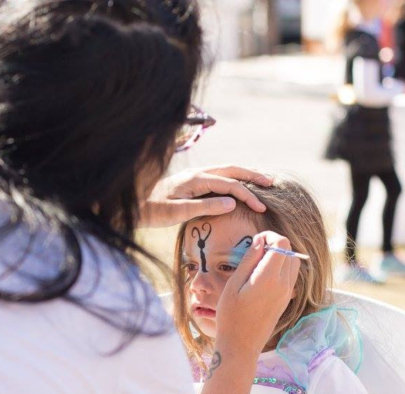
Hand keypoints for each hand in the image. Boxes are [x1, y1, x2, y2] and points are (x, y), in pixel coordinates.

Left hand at [140, 166, 272, 228]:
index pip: (230, 184)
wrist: (132, 204)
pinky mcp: (192, 181)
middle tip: (271, 183)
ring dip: (245, 174)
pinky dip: (234, 177)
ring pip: (226, 170)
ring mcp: (195, 175)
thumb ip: (205, 206)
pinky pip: (219, 175)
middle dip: (253, 176)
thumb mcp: (177, 212)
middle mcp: (198, 173)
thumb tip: (232, 203)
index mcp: (196, 179)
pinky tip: (240, 184)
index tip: (262, 208)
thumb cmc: (152, 211)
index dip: (248, 195)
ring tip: (262, 180)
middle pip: (232, 169)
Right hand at [214, 232, 300, 356]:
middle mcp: (284, 284)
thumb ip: (249, 260)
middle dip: (275, 244)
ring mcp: (287, 293)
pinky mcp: (286, 300)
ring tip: (257, 264)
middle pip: (290, 251)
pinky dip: (280, 269)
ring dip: (279, 256)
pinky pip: (290, 276)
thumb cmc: (231, 316)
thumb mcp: (233, 284)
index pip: (282, 243)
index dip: (270, 236)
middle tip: (254, 252)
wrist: (241, 345)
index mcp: (269, 277)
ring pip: (292, 263)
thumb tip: (260, 240)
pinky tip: (261, 277)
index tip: (255, 241)